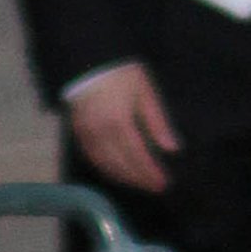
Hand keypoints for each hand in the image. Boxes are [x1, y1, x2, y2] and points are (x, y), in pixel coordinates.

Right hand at [68, 62, 179, 192]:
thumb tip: (172, 148)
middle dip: (139, 179)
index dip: (150, 172)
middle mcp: (101, 135)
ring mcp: (87, 137)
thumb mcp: (145, 92)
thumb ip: (158, 122)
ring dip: (124, 178)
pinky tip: (118, 173)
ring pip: (105, 167)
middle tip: (155, 187)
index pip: (138, 156)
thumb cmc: (121, 74)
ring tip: (140, 183)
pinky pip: (93, 160)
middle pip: (121, 166)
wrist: (87, 64)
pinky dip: (107, 171)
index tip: (164, 183)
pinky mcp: (79, 136)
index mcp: (119, 124)